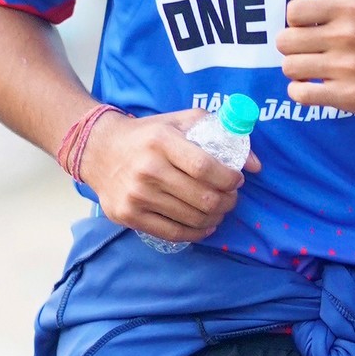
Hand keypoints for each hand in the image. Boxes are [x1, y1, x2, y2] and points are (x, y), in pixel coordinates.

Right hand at [81, 108, 259, 243]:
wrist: (99, 150)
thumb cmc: (148, 135)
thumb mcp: (180, 122)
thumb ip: (220, 132)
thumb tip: (256, 164)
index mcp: (162, 141)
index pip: (206, 168)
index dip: (229, 178)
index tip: (237, 180)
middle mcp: (148, 169)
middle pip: (203, 198)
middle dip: (228, 201)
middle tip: (231, 197)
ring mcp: (136, 195)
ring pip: (192, 218)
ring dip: (215, 218)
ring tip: (219, 210)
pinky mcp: (128, 215)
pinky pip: (173, 233)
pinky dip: (196, 233)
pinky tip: (205, 225)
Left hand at [277, 0, 354, 118]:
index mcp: (352, 7)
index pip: (294, 9)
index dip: (296, 19)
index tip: (310, 25)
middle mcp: (348, 36)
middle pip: (285, 40)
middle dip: (293, 45)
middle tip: (310, 48)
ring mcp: (348, 68)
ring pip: (290, 67)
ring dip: (297, 69)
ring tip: (313, 67)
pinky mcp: (348, 97)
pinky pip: (300, 94)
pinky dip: (301, 92)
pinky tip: (315, 86)